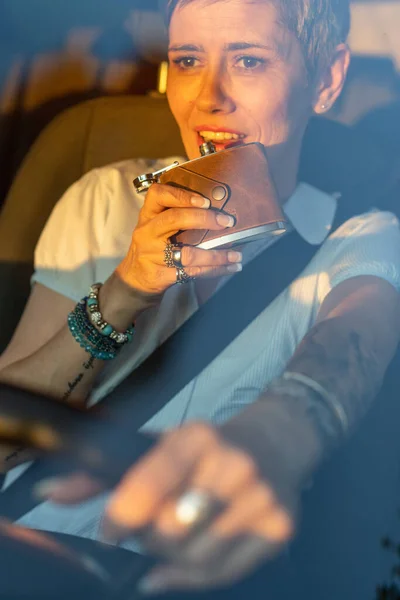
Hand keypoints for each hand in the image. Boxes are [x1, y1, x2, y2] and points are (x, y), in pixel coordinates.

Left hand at [37, 422, 294, 594]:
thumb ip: (105, 470)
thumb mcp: (161, 444)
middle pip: (167, 532)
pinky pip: (224, 574)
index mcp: (197, 437)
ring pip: (193, 559)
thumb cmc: (209, 446)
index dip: (119, 518)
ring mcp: (260, 498)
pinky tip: (178, 568)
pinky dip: (192, 578)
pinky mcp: (280, 527)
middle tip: (148, 530)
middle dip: (147, 539)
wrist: (276, 440)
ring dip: (171, 559)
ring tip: (173, 537)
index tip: (110, 531)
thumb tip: (50, 492)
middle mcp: (233, 464)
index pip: (146, 485)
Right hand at [116, 183, 242, 294]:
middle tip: (227, 222)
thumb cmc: (153, 246)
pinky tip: (230, 267)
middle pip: (175, 219)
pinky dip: (215, 270)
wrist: (135, 278)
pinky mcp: (161, 275)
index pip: (157, 194)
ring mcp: (152, 255)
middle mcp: (147, 232)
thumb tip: (217, 208)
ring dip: (217, 255)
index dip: (182, 195)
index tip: (205, 201)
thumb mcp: (155, 226)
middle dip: (204, 219)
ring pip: (189, 253)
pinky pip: (192, 272)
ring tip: (236, 255)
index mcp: (147, 215)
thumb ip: (176, 215)